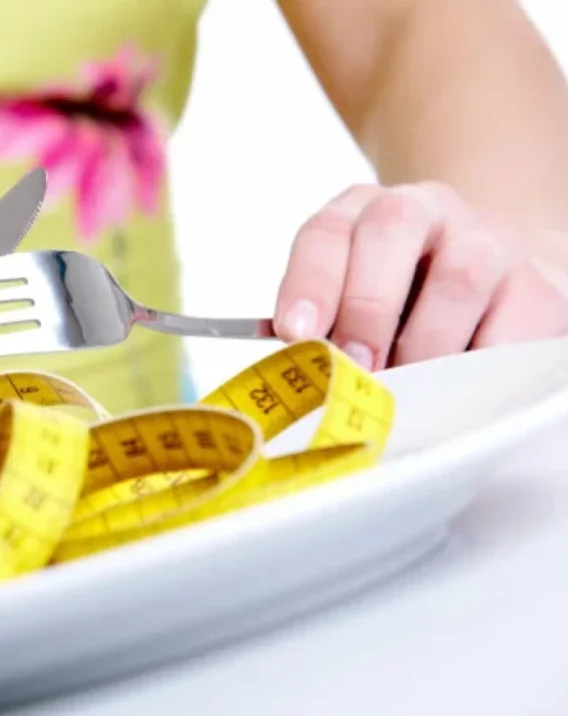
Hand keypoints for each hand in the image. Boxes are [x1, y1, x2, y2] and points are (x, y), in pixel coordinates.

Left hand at [273, 182, 567, 369]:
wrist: (491, 298)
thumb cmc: (402, 310)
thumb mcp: (351, 308)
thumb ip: (325, 329)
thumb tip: (301, 373)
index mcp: (363, 213)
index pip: (328, 230)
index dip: (310, 281)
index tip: (297, 333)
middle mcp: (425, 211)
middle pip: (391, 229)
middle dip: (365, 305)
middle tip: (355, 365)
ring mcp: (486, 241)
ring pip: (458, 274)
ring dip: (423, 341)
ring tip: (406, 385)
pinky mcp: (535, 288)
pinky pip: (512, 323)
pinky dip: (479, 362)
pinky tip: (457, 387)